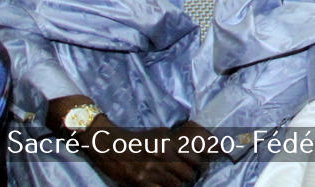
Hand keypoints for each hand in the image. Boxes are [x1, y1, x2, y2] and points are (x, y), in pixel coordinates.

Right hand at [83, 120, 208, 186]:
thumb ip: (176, 142)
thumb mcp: (160, 134)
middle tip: (191, 179)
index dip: (202, 167)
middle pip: (187, 174)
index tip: (203, 170)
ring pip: (177, 185)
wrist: (112, 146)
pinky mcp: (141, 182)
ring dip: (179, 186)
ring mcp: (152, 170)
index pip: (195, 158)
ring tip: (178, 183)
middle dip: (191, 178)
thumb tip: (194, 149)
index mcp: (169, 143)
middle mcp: (163, 156)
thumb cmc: (137, 139)